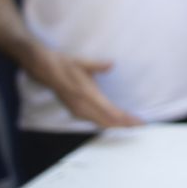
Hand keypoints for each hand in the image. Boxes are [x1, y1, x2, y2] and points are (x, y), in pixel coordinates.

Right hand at [28, 48, 144, 128]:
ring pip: (101, 123)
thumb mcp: (83, 63)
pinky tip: (113, 120)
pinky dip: (106, 122)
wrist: (47, 70)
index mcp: (87, 96)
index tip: (139, 121)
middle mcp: (83, 107)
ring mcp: (78, 111)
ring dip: (116, 125)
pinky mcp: (75, 111)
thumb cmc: (66, 65)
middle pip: (108, 122)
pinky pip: (94, 121)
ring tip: (130, 123)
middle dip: (124, 125)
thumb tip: (111, 64)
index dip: (126, 119)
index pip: (111, 112)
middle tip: (139, 124)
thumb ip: (98, 65)